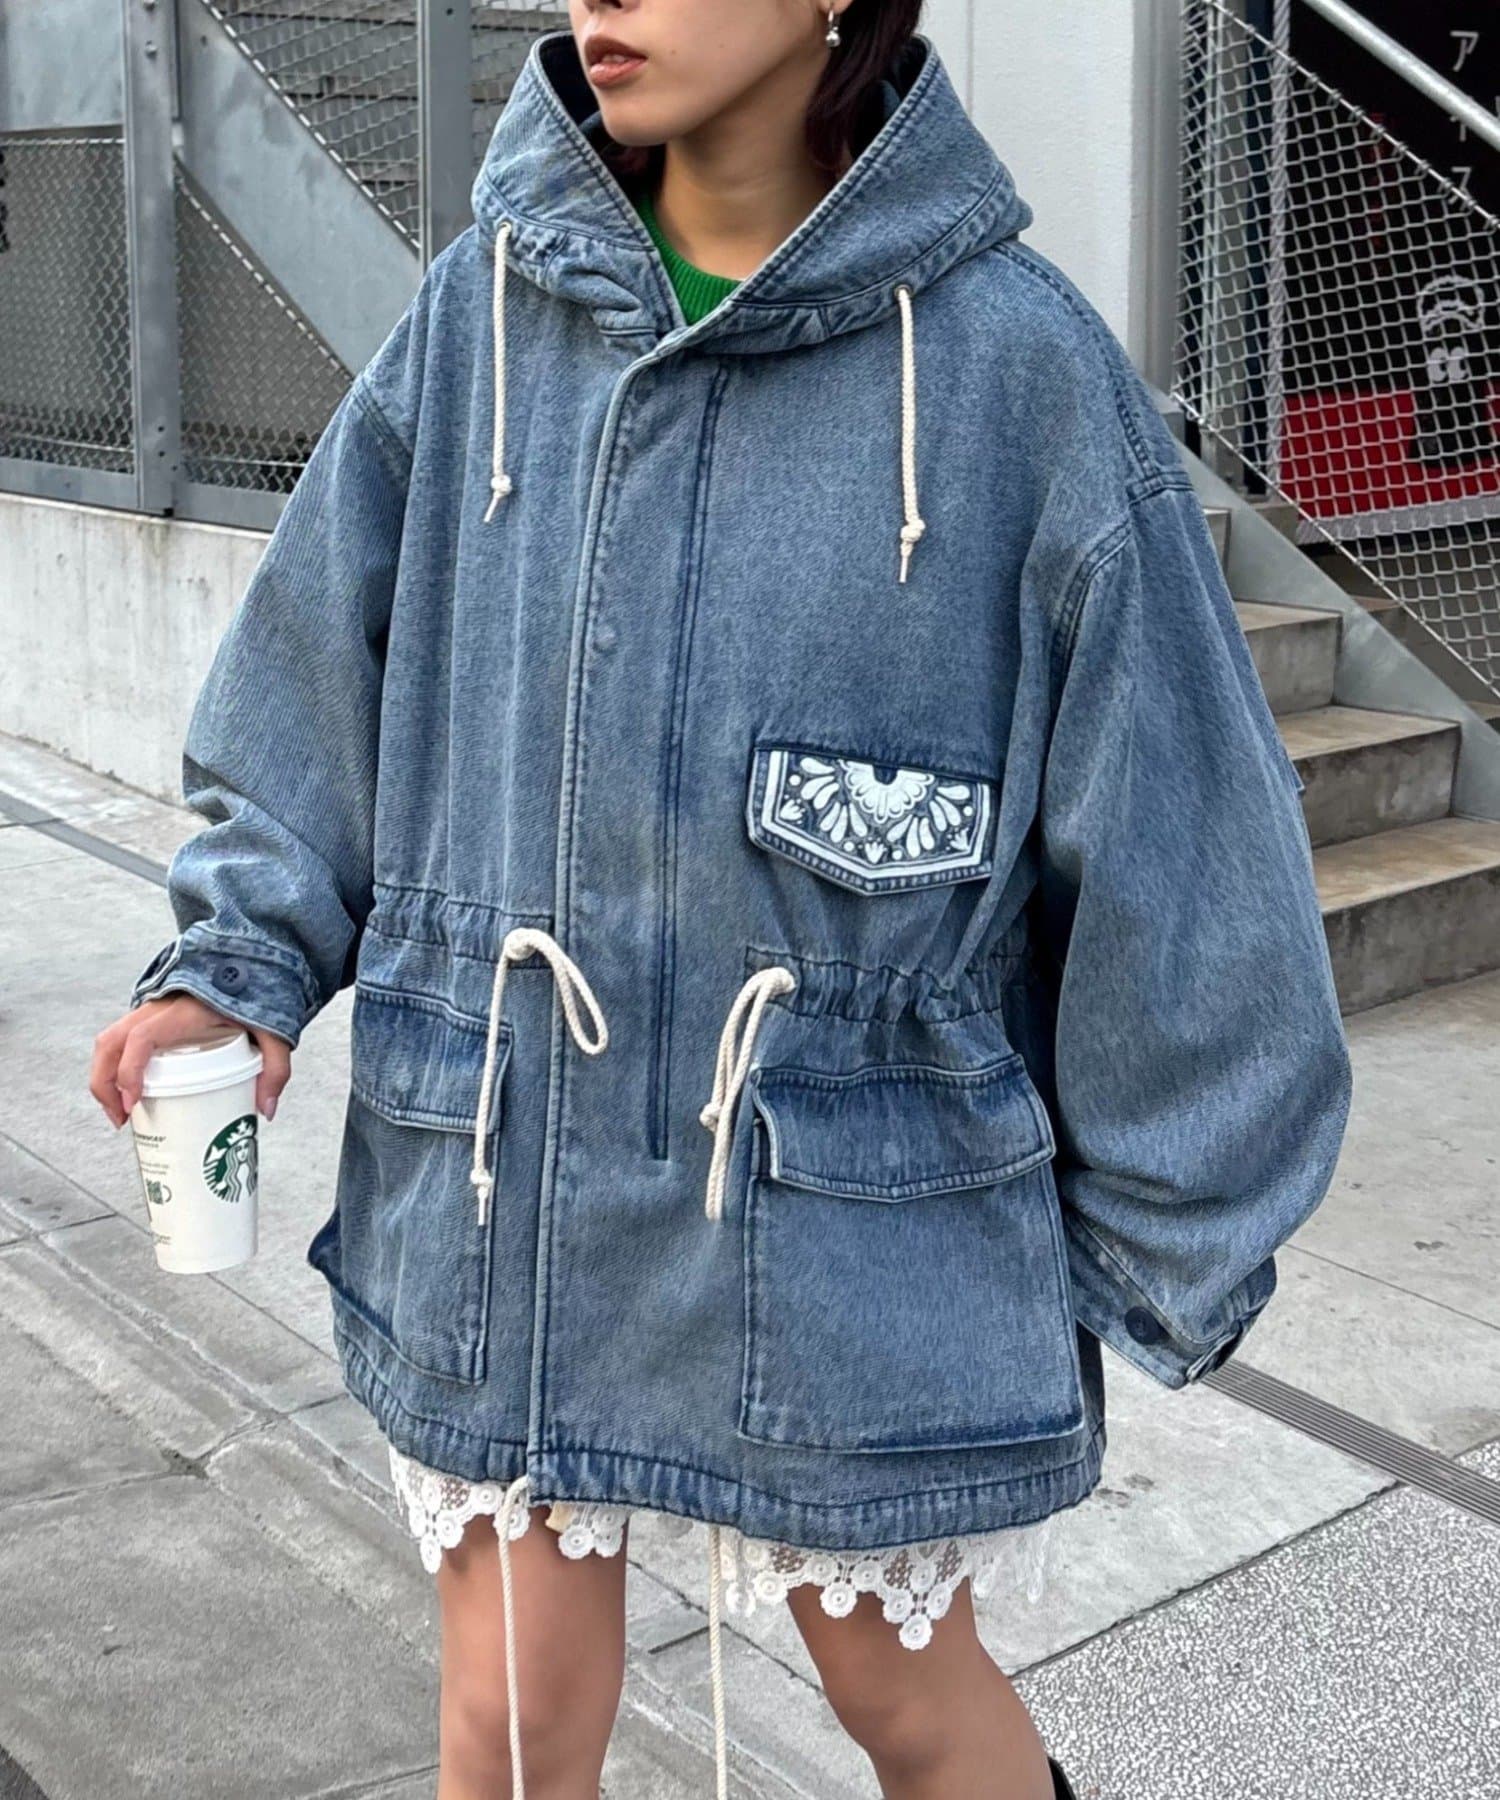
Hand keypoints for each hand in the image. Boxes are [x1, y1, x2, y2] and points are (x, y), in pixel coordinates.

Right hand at [91, 994, 291, 1128]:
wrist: (250, 964)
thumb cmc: (256, 995)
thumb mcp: (273, 1032)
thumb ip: (276, 1068)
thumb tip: (266, 1110)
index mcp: (183, 1012)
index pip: (140, 1038)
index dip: (129, 1070)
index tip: (133, 1102)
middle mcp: (158, 1009)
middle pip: (110, 1042)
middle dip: (104, 1083)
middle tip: (121, 1118)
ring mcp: (150, 1011)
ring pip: (109, 1041)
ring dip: (104, 1077)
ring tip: (121, 1112)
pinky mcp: (151, 1017)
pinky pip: (120, 1040)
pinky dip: (115, 1066)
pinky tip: (131, 1092)